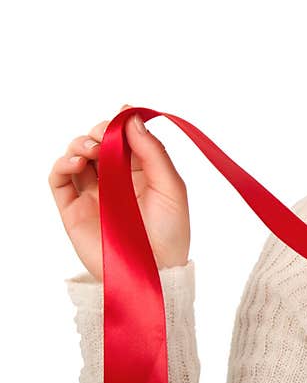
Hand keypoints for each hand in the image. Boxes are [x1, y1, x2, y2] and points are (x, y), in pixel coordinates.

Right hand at [48, 104, 190, 280]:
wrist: (154, 270)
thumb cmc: (170, 231)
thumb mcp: (170, 186)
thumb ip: (152, 152)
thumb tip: (131, 119)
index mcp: (142, 172)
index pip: (125, 139)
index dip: (121, 123)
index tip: (122, 112)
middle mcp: (116, 179)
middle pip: (98, 143)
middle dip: (99, 131)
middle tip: (104, 136)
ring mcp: (93, 193)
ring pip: (77, 156)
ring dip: (80, 144)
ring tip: (92, 150)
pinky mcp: (74, 209)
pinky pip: (58, 180)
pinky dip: (61, 164)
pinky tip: (76, 162)